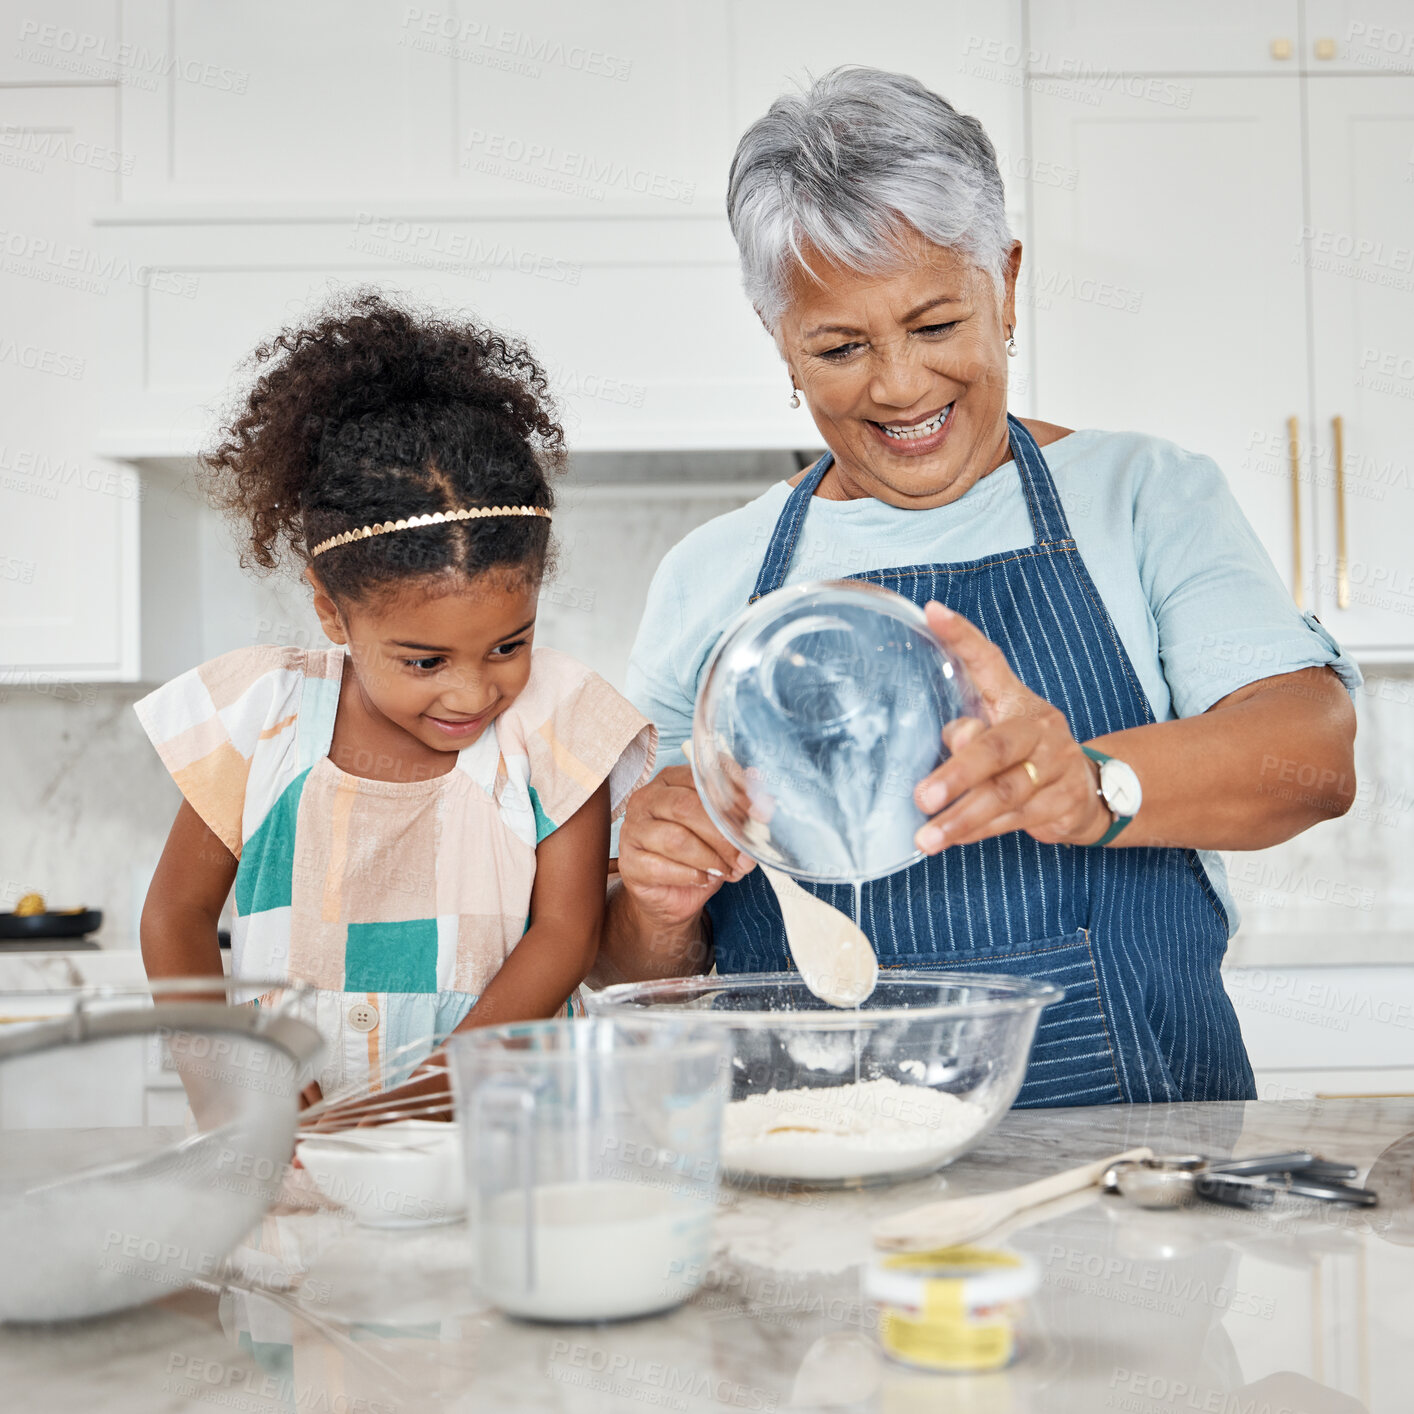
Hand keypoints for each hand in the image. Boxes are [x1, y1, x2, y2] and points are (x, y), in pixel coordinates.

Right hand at [616, 764, 753, 930]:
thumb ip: (742, 813)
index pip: (702, 776)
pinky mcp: (630, 862)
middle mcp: (647, 799)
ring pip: (676, 839)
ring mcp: (633, 830)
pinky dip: (691, 875)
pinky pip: (662, 867)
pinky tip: (704, 879)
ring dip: (710, 858)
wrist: (673, 894)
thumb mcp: (725, 829)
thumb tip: (765, 803)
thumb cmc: (699, 853)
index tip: (760, 815)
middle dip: (723, 834)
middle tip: (744, 855)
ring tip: (727, 870)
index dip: (734, 794)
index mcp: (671, 780)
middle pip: (686, 807)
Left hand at [912, 603, 1112, 850]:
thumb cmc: (1023, 756)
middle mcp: (1041, 727)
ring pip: (1007, 794)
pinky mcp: (1066, 803)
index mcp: (1016, 699)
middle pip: (997, 748)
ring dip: (963, 818)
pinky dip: (983, 832)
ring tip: (927, 838)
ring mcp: (1059, 766)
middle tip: (922, 797)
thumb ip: (968, 733)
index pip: (988, 660)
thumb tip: (955, 738)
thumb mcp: (996, 733)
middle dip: (957, 775)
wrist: (1092, 791)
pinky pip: (1019, 821)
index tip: (932, 612)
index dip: (962, 636)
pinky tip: (956, 840)